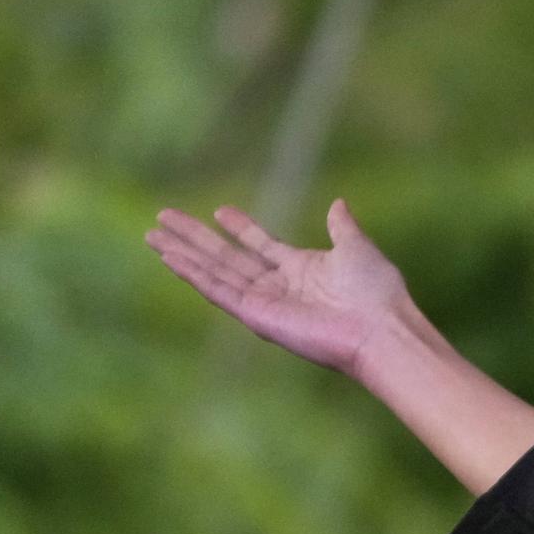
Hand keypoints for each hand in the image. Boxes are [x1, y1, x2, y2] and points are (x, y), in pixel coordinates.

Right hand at [145, 199, 415, 378]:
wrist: (381, 329)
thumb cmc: (378, 293)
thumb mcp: (357, 248)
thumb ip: (342, 227)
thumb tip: (339, 204)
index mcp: (303, 270)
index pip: (261, 246)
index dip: (241, 228)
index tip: (220, 211)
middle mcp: (280, 287)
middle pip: (227, 256)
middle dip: (195, 237)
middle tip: (164, 217)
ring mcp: (266, 303)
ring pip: (214, 272)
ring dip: (183, 254)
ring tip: (152, 235)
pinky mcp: (257, 316)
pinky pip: (218, 291)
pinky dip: (193, 274)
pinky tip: (170, 257)